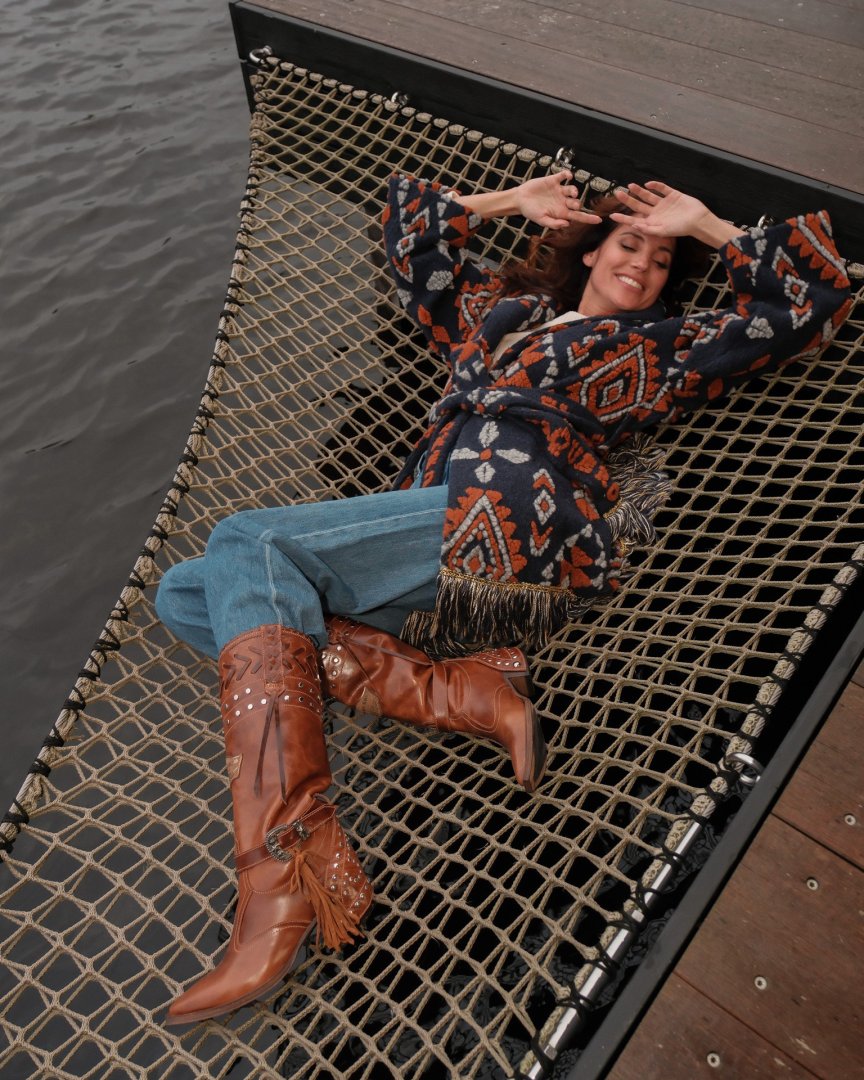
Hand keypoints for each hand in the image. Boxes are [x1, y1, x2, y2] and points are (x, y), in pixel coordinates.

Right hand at [515, 171, 602, 229]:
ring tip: (570, 192)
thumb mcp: (541, 220)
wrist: (519, 199)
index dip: (588, 218)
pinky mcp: (553, 181)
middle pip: (576, 203)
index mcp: (561, 213)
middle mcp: (562, 202)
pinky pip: (564, 176)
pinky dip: (567, 175)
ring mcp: (558, 191)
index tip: (599, 220)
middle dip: (577, 203)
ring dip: (574, 191)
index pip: (578, 216)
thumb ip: (553, 223)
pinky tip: (568, 176)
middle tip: (573, 203)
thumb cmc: (530, 212)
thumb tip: (567, 224)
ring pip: (572, 190)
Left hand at [610, 181, 743, 245]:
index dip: (623, 218)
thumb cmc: (681, 229)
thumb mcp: (663, 231)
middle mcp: (656, 213)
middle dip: (628, 200)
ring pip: (648, 196)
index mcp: (652, 222)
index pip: (634, 220)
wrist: (698, 220)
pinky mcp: (672, 195)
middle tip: (617, 193)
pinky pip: (662, 189)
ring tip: (630, 185)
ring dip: (639, 191)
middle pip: (638, 205)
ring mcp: (663, 203)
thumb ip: (648, 229)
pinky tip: (648, 184)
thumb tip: (634, 225)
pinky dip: (655, 186)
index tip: (612, 215)